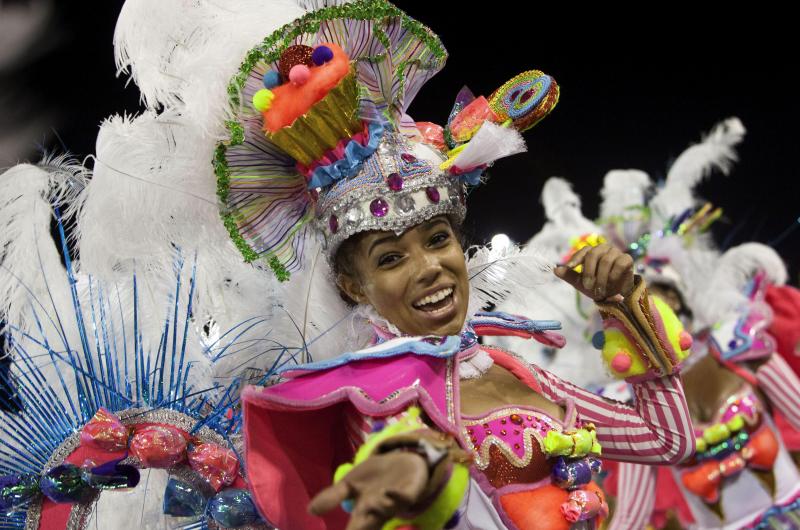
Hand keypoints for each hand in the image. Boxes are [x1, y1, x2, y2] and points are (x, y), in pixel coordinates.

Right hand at [309, 451, 429, 529]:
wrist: (402, 462)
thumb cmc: (375, 478)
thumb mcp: (350, 484)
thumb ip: (332, 497)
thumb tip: (309, 511)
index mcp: (363, 513)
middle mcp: (378, 512)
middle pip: (368, 528)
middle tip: (355, 529)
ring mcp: (394, 503)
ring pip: (385, 512)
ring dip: (376, 509)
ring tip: (367, 503)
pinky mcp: (409, 492)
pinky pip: (404, 498)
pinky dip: (395, 496)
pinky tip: (387, 492)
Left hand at [554, 243, 634, 301]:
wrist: (615, 295)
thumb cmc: (596, 286)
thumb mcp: (581, 283)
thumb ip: (569, 275)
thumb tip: (555, 269)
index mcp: (591, 252)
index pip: (583, 251)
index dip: (576, 258)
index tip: (569, 267)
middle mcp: (603, 249)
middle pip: (593, 254)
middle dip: (589, 272)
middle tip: (587, 286)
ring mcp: (615, 252)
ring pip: (606, 261)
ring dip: (601, 278)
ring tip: (600, 290)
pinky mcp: (627, 259)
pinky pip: (619, 264)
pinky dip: (613, 276)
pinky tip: (612, 285)